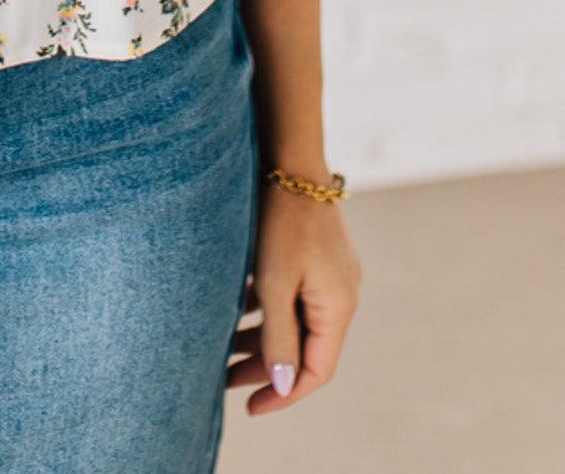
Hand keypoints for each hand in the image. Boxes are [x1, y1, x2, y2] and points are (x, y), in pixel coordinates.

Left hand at [226, 186, 361, 416]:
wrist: (289, 157)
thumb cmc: (280, 219)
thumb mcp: (274, 283)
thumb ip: (278, 336)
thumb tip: (284, 383)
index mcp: (338, 306)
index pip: (317, 371)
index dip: (284, 394)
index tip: (249, 407)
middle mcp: (341, 294)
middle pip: (306, 348)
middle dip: (266, 368)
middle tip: (224, 380)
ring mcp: (329, 274)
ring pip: (295, 321)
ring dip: (262, 339)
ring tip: (223, 350)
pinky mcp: (314, 256)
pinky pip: (292, 297)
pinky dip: (266, 310)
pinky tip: (235, 311)